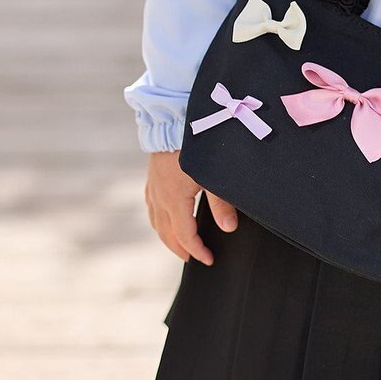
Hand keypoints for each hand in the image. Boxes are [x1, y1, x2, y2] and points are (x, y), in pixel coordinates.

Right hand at [144, 150, 239, 265]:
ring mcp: (153, 187)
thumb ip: (222, 203)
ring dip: (168, 236)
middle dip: (180, 249)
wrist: (173, 119)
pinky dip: (159, 219)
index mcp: (175, 201)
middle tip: (193, 259)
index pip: (185, 235)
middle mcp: (160, 198)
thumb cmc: (195, 146)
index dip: (197, 251)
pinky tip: (165, 217)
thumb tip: (229, 228)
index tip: (209, 260)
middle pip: (167, 233)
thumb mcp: (213, 175)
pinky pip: (151, 206)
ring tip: (180, 244)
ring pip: (156, 221)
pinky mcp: (152, 176)